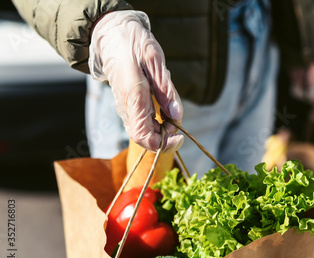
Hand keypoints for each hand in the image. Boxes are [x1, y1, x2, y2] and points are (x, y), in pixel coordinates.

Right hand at [89, 10, 182, 151]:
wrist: (111, 35)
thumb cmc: (132, 44)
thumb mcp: (154, 60)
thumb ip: (166, 90)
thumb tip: (177, 115)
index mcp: (133, 96)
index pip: (143, 136)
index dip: (162, 144)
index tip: (179, 136)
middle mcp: (126, 107)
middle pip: (145, 138)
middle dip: (166, 135)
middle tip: (177, 117)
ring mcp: (125, 107)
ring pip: (145, 130)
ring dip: (162, 126)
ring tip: (169, 104)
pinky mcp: (128, 105)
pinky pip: (143, 121)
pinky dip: (157, 119)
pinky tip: (162, 102)